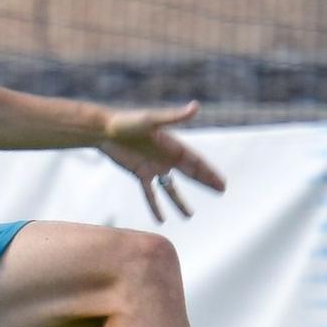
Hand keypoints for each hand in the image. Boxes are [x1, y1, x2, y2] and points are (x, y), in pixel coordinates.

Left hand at [100, 102, 225, 220]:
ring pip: (170, 188)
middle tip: (221, 191)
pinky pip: (150, 193)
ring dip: (179, 201)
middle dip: (205, 182)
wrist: (103, 129)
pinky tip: (161, 220)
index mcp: (173, 146)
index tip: (222, 184)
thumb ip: (175, 116)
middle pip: (190, 173)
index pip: (197, 163)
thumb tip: (196, 106)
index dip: (210, 174)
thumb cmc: (127, 122)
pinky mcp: (139, 172)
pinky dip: (155, 205)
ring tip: (189, 216)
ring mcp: (153, 165)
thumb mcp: (152, 120)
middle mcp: (166, 156)